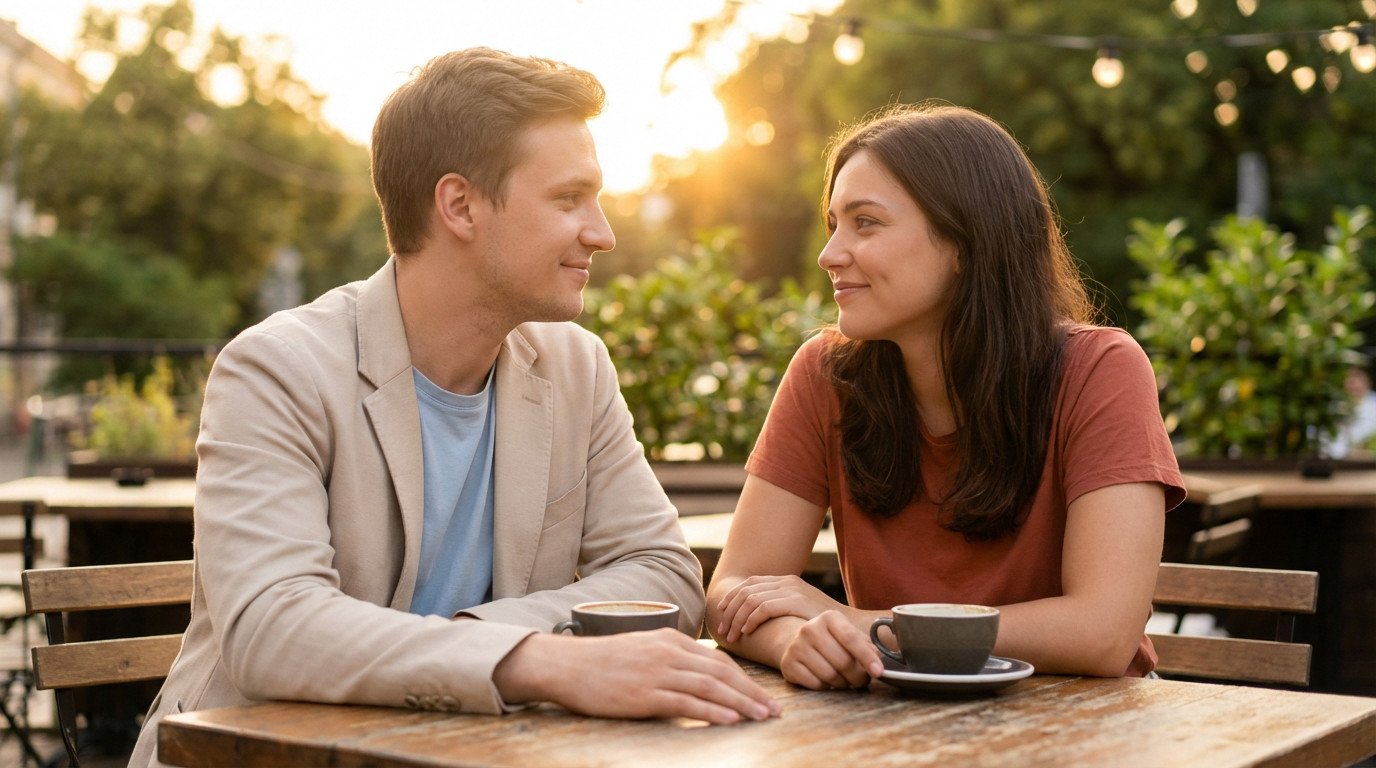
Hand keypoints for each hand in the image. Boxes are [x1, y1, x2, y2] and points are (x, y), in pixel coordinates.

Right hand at [493, 628, 780, 724]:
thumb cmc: (602, 662)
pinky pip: (687, 703)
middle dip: (752, 692)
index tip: (764, 695)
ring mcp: (658, 672)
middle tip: (775, 710)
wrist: (566, 665)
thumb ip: (669, 659)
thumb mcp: (642, 650)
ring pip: (711, 687)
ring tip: (762, 717)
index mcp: (670, 640)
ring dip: (742, 703)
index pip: (718, 660)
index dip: (745, 679)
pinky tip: (731, 720)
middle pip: (722, 672)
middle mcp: (669, 652)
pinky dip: (713, 711)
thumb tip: (695, 676)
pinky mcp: (645, 694)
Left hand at [715, 575, 841, 642]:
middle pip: (745, 590)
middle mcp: (787, 581)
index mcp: (785, 581)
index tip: (720, 616)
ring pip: (751, 599)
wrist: (853, 627)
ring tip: (731, 636)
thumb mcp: (799, 612)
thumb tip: (754, 618)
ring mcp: (792, 590)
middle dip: (729, 610)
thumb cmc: (824, 627)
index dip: (731, 599)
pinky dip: (751, 619)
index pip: (749, 584)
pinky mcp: (797, 601)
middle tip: (721, 630)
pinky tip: (746, 632)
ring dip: (736, 618)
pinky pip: (764, 608)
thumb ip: (780, 609)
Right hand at [779, 610, 883, 689]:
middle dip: (858, 676)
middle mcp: (810, 628)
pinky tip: (827, 681)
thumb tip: (878, 661)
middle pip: (842, 661)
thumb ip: (867, 646)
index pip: (851, 638)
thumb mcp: (849, 636)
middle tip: (862, 680)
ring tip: (845, 680)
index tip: (879, 671)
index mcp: (829, 618)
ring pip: (830, 675)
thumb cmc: (832, 642)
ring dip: (843, 684)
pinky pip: (815, 684)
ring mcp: (796, 646)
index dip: (867, 657)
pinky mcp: (788, 664)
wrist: (800, 644)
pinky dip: (826, 687)